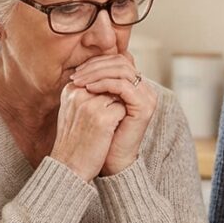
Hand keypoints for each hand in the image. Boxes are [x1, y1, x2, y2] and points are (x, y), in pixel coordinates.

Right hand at [49, 82, 125, 180]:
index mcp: (70, 90)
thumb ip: (85, 95)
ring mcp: (91, 105)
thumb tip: (108, 81)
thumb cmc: (73, 141)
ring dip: (118, 107)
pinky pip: (123, 109)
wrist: (68, 167)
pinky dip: (122, 118)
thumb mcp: (73, 112)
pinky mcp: (103, 118)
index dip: (107, 89)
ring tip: (106, 126)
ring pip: (118, 94)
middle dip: (114, 95)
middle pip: (109, 83)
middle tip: (108, 117)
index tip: (103, 107)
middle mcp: (79, 94)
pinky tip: (110, 132)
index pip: (98, 76)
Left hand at [70, 53, 157, 175]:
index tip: (76, 72)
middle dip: (95, 66)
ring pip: (121, 70)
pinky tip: (88, 89)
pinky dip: (104, 84)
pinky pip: (123, 86)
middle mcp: (145, 89)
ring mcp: (147, 97)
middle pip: (121, 62)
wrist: (112, 161)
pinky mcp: (144, 107)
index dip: (96, 62)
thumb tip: (79, 67)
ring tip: (79, 81)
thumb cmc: (102, 135)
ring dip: (97, 73)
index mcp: (136, 86)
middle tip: (76, 75)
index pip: (118, 61)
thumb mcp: (98, 105)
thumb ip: (97, 85)